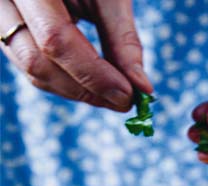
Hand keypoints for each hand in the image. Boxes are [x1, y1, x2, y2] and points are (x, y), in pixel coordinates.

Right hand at [0, 0, 151, 110]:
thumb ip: (122, 38)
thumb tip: (143, 87)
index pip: (54, 40)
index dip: (94, 75)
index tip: (129, 95)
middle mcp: (2, 1)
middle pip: (37, 62)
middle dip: (86, 90)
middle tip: (126, 102)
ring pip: (32, 71)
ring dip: (78, 92)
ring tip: (115, 96)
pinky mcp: (7, 30)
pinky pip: (33, 67)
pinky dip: (68, 83)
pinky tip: (96, 86)